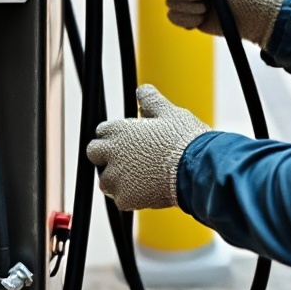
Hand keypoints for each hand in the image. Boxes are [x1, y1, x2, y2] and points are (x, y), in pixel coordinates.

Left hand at [86, 85, 208, 209]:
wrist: (196, 170)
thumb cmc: (184, 139)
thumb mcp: (169, 112)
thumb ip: (150, 101)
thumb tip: (142, 91)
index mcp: (119, 130)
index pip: (101, 131)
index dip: (114, 135)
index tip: (127, 140)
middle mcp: (113, 153)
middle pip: (94, 154)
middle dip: (106, 156)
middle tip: (127, 158)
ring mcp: (117, 178)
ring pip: (105, 179)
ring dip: (116, 178)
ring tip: (138, 176)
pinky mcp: (125, 198)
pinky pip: (120, 199)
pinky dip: (130, 196)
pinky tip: (146, 189)